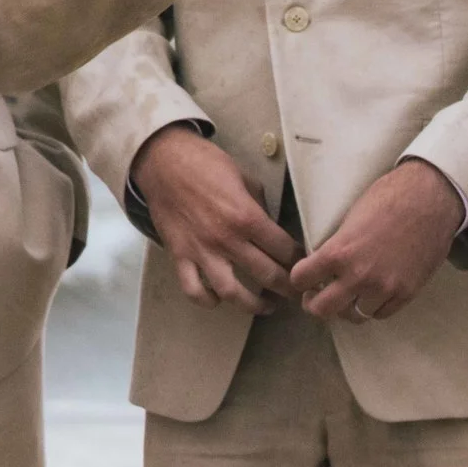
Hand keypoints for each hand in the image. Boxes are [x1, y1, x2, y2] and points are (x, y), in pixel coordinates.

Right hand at [132, 123, 299, 313]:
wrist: (162, 161)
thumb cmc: (205, 163)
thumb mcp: (243, 177)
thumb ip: (259, 206)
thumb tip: (270, 226)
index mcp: (246, 217)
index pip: (285, 250)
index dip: (300, 260)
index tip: (306, 266)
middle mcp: (227, 240)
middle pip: (268, 275)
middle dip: (289, 288)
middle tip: (297, 292)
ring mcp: (202, 251)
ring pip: (233, 294)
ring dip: (255, 305)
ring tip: (266, 305)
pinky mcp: (179, 256)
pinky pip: (194, 290)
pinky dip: (208, 300)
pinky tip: (219, 298)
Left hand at [290, 158, 464, 321]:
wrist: (428, 201)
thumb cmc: (386, 200)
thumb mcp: (348, 220)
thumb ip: (335, 248)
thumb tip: (324, 266)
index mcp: (338, 252)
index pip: (300, 279)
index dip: (298, 279)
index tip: (302, 278)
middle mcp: (358, 276)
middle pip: (322, 310)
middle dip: (314, 303)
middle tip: (316, 295)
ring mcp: (384, 288)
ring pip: (354, 316)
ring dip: (346, 307)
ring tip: (346, 295)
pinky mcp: (407, 294)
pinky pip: (381, 314)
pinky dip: (372, 307)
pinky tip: (370, 294)